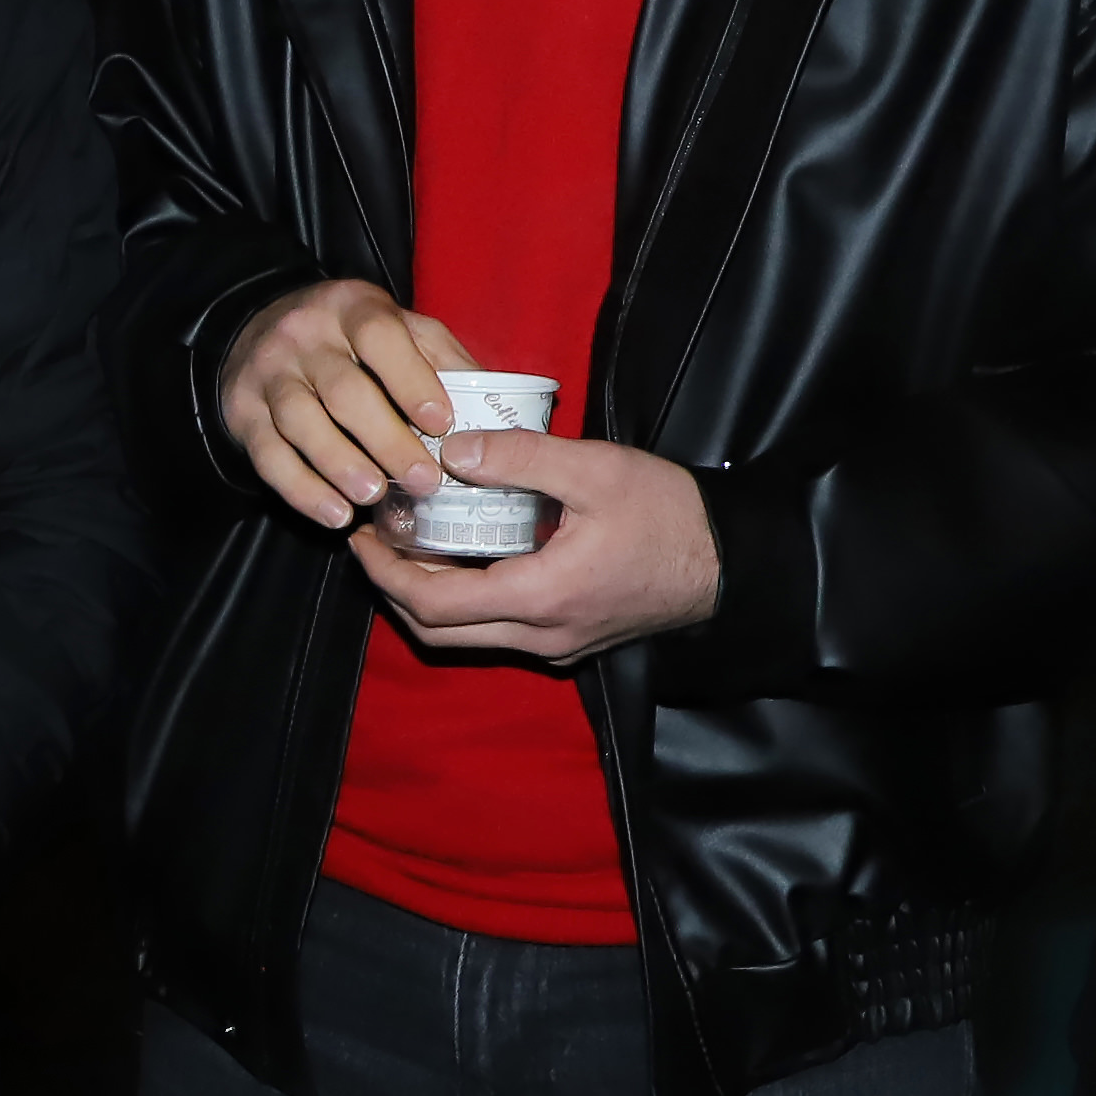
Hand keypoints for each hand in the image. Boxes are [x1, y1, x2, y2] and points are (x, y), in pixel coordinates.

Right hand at [215, 277, 474, 528]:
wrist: (258, 329)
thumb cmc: (349, 337)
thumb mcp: (396, 328)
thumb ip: (441, 359)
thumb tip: (496, 405)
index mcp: (352, 308)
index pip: (380, 337)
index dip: (411, 380)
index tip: (441, 422)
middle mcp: (304, 336)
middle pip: (344, 390)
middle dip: (386, 439)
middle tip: (424, 480)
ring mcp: (268, 374)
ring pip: (302, 423)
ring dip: (341, 465)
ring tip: (375, 496)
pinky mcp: (242, 412)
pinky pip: (269, 456)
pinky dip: (302, 490)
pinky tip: (335, 515)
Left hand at [354, 426, 722, 662]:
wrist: (734, 561)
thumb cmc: (669, 512)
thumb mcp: (596, 469)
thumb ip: (520, 458)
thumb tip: (449, 450)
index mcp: (540, 597)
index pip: (434, 603)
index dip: (385, 573)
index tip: (361, 535)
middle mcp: (541, 636)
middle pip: (438, 631)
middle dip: (394, 589)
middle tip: (375, 538)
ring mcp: (558, 645)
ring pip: (467, 638)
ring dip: (428, 598)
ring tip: (411, 542)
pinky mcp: (573, 640)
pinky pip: (499, 632)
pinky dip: (467, 601)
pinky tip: (465, 554)